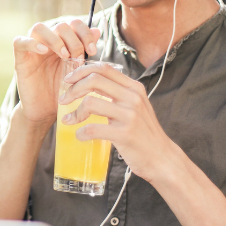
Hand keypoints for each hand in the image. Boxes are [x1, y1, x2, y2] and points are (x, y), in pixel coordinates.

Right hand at [13, 20, 99, 128]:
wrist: (46, 111)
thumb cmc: (63, 92)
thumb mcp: (78, 71)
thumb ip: (85, 51)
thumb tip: (97, 30)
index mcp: (63, 43)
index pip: (73, 24)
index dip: (85, 32)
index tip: (92, 50)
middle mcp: (47, 43)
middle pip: (60, 26)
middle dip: (73, 40)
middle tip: (78, 58)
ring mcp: (32, 50)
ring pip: (39, 28)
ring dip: (55, 39)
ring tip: (65, 56)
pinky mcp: (20, 60)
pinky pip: (19, 42)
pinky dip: (32, 42)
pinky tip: (43, 51)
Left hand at [58, 63, 177, 181]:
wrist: (161, 157)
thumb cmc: (143, 132)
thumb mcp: (135, 106)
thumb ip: (118, 94)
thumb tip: (89, 84)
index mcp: (134, 88)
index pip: (104, 68)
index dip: (82, 70)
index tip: (68, 80)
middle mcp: (133, 97)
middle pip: (94, 80)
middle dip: (73, 89)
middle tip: (63, 100)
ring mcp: (130, 115)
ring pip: (91, 103)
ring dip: (74, 112)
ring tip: (68, 120)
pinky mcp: (125, 134)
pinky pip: (93, 129)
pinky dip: (81, 132)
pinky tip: (80, 136)